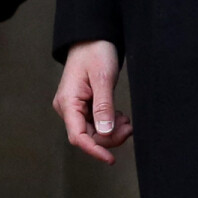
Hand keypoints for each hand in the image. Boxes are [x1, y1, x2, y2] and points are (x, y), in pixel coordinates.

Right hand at [53, 40, 132, 163]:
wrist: (92, 38)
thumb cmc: (95, 52)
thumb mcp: (103, 78)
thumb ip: (104, 106)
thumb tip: (105, 132)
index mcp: (68, 102)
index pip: (78, 136)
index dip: (94, 150)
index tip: (110, 159)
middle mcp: (68, 108)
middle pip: (88, 137)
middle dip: (109, 137)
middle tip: (129, 126)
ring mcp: (75, 108)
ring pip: (93, 132)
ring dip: (112, 131)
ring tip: (126, 120)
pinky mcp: (83, 106)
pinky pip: (96, 124)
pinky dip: (110, 124)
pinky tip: (120, 116)